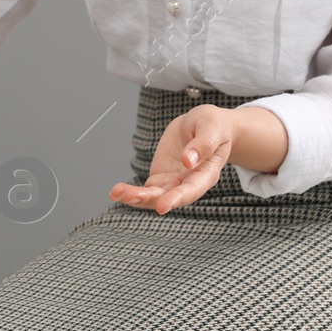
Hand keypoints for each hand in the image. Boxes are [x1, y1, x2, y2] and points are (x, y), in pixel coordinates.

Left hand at [109, 104, 233, 213]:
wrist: (205, 125)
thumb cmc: (214, 126)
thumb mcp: (212, 127)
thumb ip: (203, 144)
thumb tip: (188, 159)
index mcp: (206, 173)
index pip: (192, 189)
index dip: (177, 198)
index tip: (162, 206)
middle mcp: (189, 182)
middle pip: (169, 196)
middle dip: (149, 199)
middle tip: (130, 197)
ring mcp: (174, 181)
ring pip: (155, 195)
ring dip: (136, 196)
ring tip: (118, 193)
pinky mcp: (162, 176)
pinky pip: (147, 188)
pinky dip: (132, 191)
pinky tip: (117, 192)